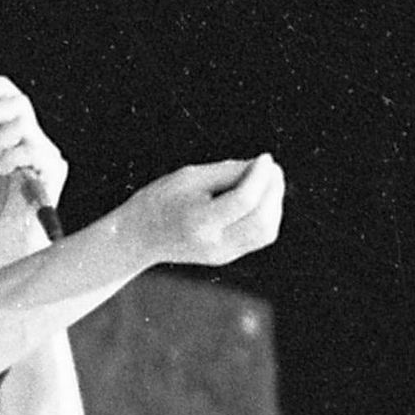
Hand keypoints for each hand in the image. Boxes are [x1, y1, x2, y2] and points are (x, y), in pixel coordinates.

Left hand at [0, 71, 68, 256]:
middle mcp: (36, 143)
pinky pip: (29, 148)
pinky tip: (3, 173)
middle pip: (19, 103)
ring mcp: (46, 156)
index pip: (14, 100)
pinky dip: (9, 157)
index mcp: (18, 140)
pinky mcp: (53, 170)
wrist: (7, 243)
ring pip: (22, 124)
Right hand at [124, 156, 285, 272]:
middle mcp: (214, 243)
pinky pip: (260, 237)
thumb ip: (227, 171)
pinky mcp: (227, 256)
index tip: (264, 158)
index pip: (243, 200)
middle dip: (273, 190)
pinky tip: (262, 198)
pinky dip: (268, 215)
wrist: (141, 236)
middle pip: (261, 220)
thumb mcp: (190, 176)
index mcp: (199, 221)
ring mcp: (222, 254)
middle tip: (272, 168)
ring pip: (266, 232)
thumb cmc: (162, 199)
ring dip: (274, 203)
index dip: (260, 176)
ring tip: (269, 181)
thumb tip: (262, 166)